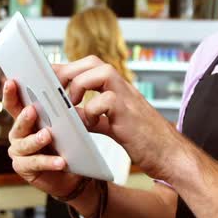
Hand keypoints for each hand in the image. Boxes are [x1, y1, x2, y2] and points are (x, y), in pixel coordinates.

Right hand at [3, 80, 82, 197]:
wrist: (71, 173)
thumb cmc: (65, 146)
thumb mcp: (65, 126)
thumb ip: (61, 112)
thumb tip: (65, 95)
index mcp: (26, 120)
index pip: (15, 104)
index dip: (11, 93)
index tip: (12, 81)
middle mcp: (18, 135)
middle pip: (18, 124)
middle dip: (25, 117)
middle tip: (32, 110)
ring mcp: (19, 152)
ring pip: (25, 144)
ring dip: (36, 140)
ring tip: (47, 135)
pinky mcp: (23, 168)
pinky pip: (35, 163)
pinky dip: (48, 161)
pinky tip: (60, 161)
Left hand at [54, 56, 187, 180]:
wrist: (171, 155)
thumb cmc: (144, 141)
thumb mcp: (113, 125)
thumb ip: (93, 117)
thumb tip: (70, 115)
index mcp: (117, 89)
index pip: (88, 67)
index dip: (66, 69)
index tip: (46, 77)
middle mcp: (123, 88)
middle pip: (93, 62)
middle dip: (68, 72)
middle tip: (54, 90)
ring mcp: (128, 98)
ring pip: (101, 71)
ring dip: (79, 86)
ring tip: (72, 105)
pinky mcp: (130, 113)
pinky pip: (107, 100)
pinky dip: (91, 111)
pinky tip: (90, 125)